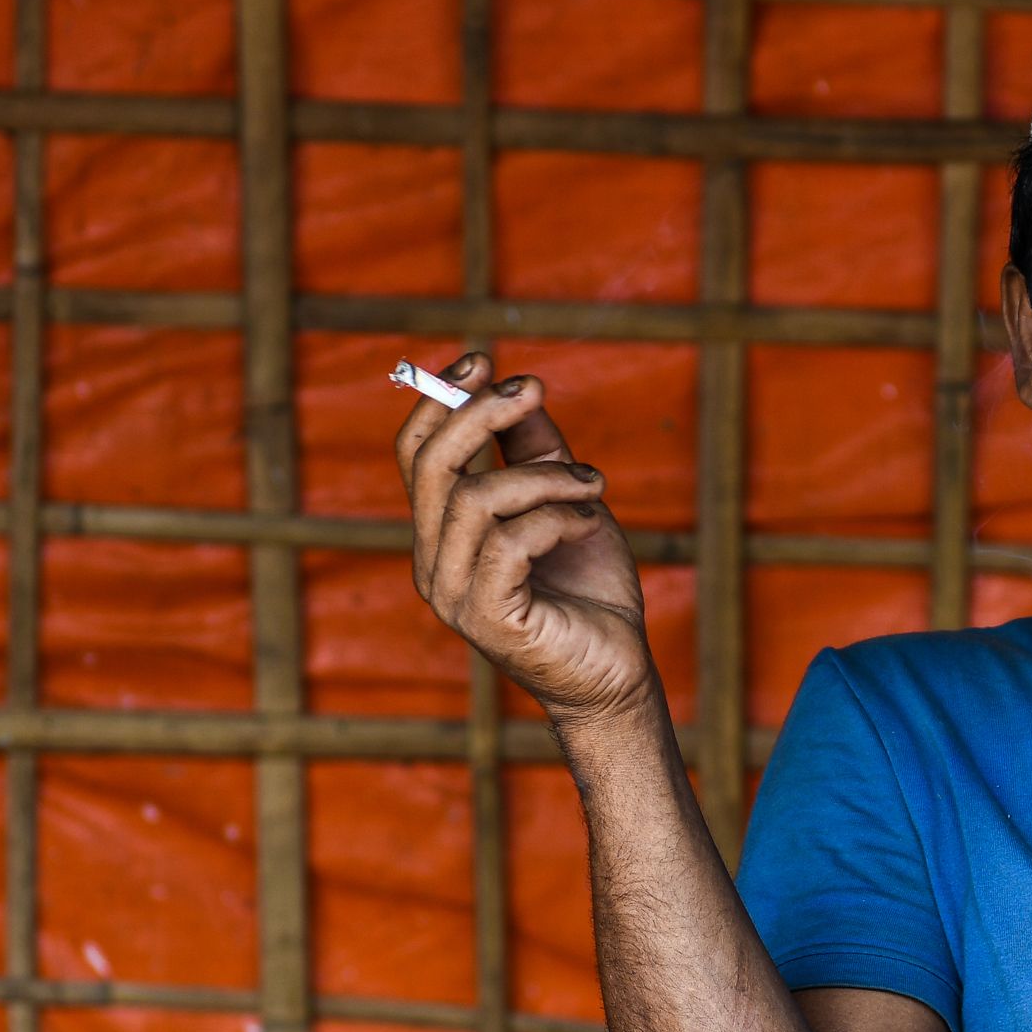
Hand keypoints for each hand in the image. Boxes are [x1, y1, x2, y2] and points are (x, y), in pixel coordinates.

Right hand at [395, 350, 656, 730]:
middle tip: (534, 391)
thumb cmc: (587, 588)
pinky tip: (590, 525)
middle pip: (432, 466)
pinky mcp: (488, 619)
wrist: (616, 670)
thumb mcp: (563, 499)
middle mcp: (433, 563)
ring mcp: (454, 595)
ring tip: (594, 484)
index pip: (415, 454)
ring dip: (544, 477)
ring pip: (477, 499)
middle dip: (480, 414)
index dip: (440, 400)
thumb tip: (519, 388)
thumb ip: (534, 450)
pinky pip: (511, 541)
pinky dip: (558, 519)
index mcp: (441, 532)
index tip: (482, 360)